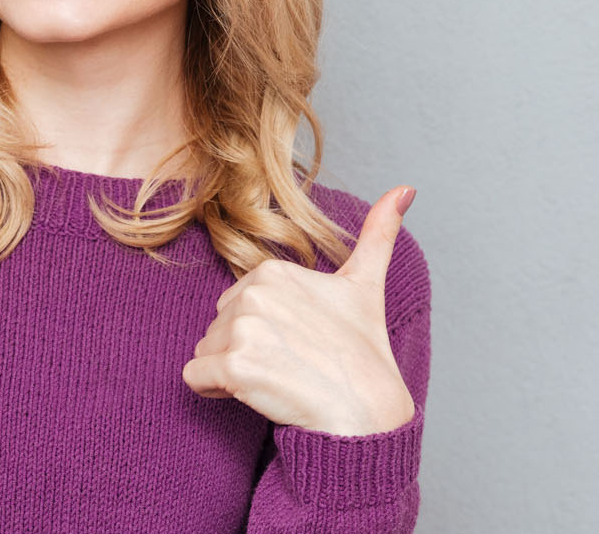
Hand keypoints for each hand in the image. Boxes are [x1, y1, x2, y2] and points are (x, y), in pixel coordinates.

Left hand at [180, 185, 418, 435]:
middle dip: (242, 350)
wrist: (366, 412)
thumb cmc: (363, 353)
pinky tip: (254, 392)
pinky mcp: (234, 366)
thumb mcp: (366, 286)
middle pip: (216, 327)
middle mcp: (253, 293)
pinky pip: (193, 378)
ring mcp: (243, 328)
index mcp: (273, 271)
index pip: (234, 305)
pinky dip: (213, 391)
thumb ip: (378, 233)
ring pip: (205, 353)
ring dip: (230, 373)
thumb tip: (405, 188)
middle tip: (289, 363)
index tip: (295, 343)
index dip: (260, 331)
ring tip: (277, 378)